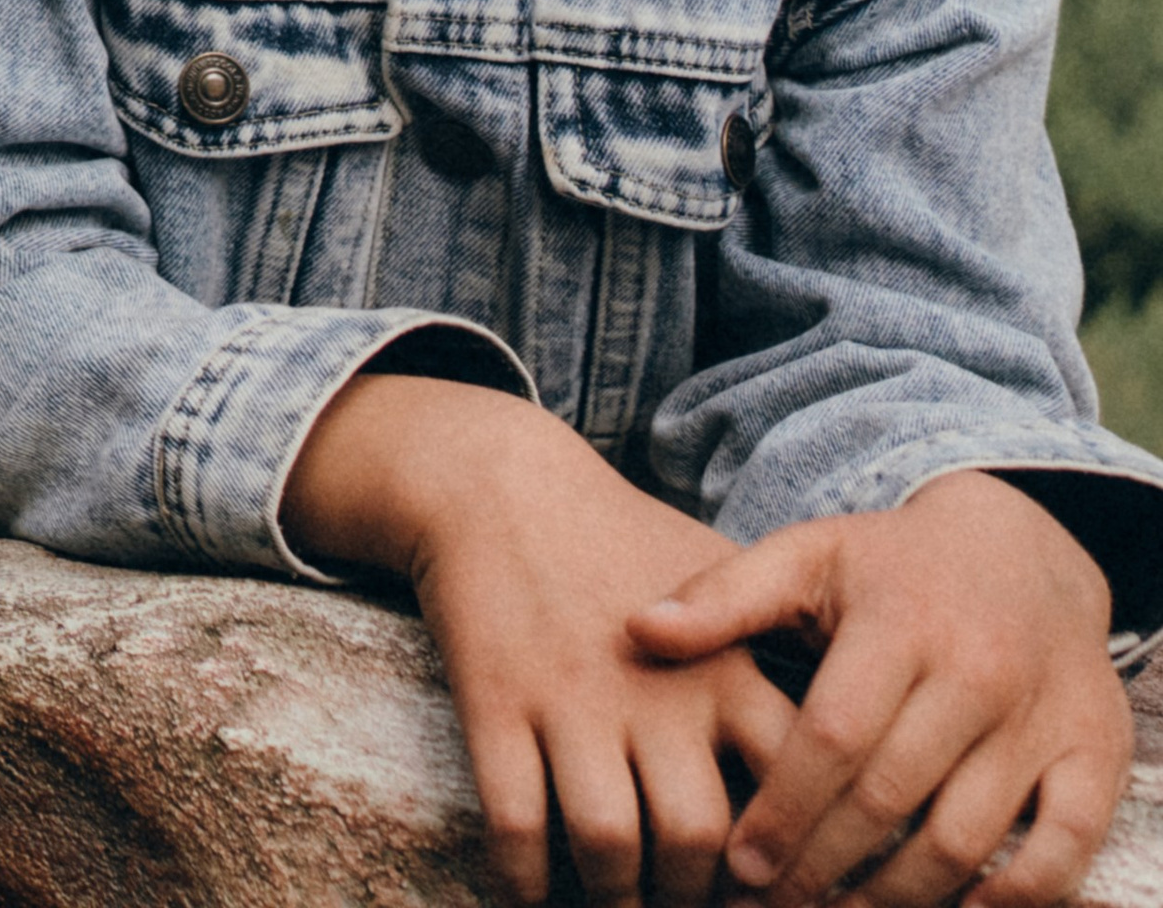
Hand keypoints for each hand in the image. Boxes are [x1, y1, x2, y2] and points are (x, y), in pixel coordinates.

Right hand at [282, 373, 795, 906]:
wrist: (500, 483)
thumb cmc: (622, 545)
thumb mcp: (718, 583)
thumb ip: (776, 658)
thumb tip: (853, 743)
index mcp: (722, 664)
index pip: (788, 783)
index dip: (791, 857)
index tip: (779, 886)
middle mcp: (654, 687)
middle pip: (697, 836)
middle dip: (694, 898)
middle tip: (688, 906)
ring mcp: (571, 695)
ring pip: (609, 842)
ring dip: (617, 896)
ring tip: (621, 902)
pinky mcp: (495, 699)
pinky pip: (515, 822)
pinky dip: (522, 879)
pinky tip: (530, 891)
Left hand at [630, 470, 1133, 907]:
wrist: (1024, 548)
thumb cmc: (893, 567)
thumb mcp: (809, 558)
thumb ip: (724, 595)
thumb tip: (636, 631)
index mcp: (899, 620)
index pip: (833, 736)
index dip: (782, 811)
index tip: (736, 865)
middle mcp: (977, 669)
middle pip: (891, 799)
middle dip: (823, 868)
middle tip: (773, 907)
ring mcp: (1040, 717)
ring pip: (965, 839)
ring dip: (894, 896)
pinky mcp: (1094, 754)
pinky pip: (1059, 851)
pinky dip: (1008, 900)